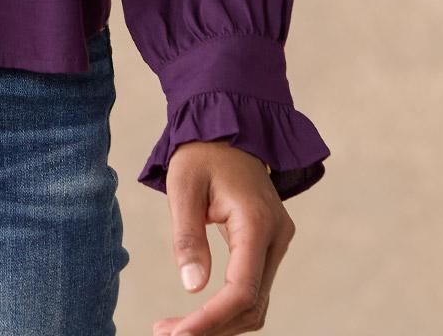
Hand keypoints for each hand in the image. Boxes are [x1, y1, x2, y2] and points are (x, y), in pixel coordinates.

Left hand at [152, 140, 295, 334]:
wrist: (227, 127)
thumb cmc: (201, 152)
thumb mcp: (183, 186)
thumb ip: (187, 236)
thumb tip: (193, 288)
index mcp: (257, 221)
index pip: (242, 289)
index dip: (212, 319)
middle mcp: (276, 237)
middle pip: (251, 304)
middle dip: (211, 327)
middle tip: (165, 334)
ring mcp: (277, 243)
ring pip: (254, 303)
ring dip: (218, 323)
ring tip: (174, 329)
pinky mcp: (268, 246)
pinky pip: (252, 289)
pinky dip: (227, 308)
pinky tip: (196, 315)